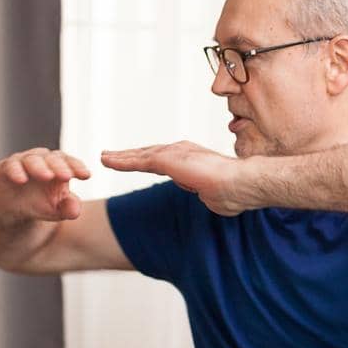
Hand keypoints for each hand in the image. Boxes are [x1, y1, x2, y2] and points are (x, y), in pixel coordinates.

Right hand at [0, 147, 91, 223]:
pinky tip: (21, 179)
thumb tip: (75, 210)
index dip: (77, 167)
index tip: (86, 176)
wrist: (14, 210)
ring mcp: (24, 162)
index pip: (70, 162)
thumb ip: (68, 209)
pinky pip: (11, 165)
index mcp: (59, 168)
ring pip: (32, 159)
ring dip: (39, 167)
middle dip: (60, 166)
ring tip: (46, 176)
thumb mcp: (57, 210)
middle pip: (53, 159)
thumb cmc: (41, 204)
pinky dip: (16, 170)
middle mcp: (43, 161)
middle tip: (67, 175)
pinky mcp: (6, 167)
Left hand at [100, 141, 250, 215]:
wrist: (242, 184)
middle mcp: (183, 151)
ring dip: (121, 157)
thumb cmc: (237, 191)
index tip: (137, 161)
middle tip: (112, 156)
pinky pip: (139, 162)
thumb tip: (207, 197)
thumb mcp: (217, 194)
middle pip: (150, 154)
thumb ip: (208, 192)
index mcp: (193, 159)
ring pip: (141, 156)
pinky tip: (107, 161)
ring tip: (105, 158)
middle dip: (132, 155)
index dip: (149, 160)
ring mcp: (175, 154)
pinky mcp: (167, 160)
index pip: (166, 160)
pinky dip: (121, 161)